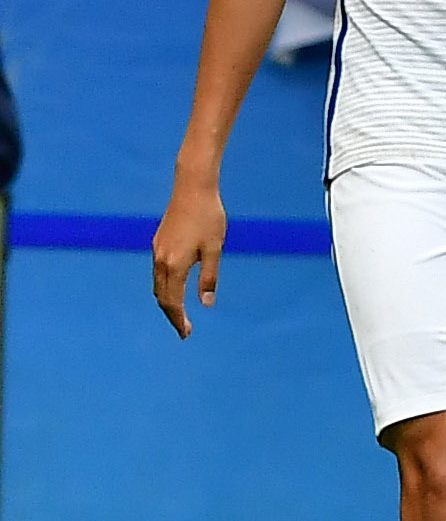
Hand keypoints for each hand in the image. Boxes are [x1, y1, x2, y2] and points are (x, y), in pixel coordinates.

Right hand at [151, 175, 224, 334]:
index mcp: (174, 265)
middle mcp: (160, 261)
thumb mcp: (214, 248)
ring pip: (157, 286)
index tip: (186, 334)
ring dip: (167, 301)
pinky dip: (164, 287)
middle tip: (184, 329)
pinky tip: (174, 287)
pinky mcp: (157, 242)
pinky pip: (157, 273)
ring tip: (179, 312)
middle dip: (172, 315)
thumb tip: (206, 303)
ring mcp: (156, 251)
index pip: (173, 302)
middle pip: (161, 297)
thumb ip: (209, 277)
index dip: (178, 320)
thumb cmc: (209, 216)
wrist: (192, 186)